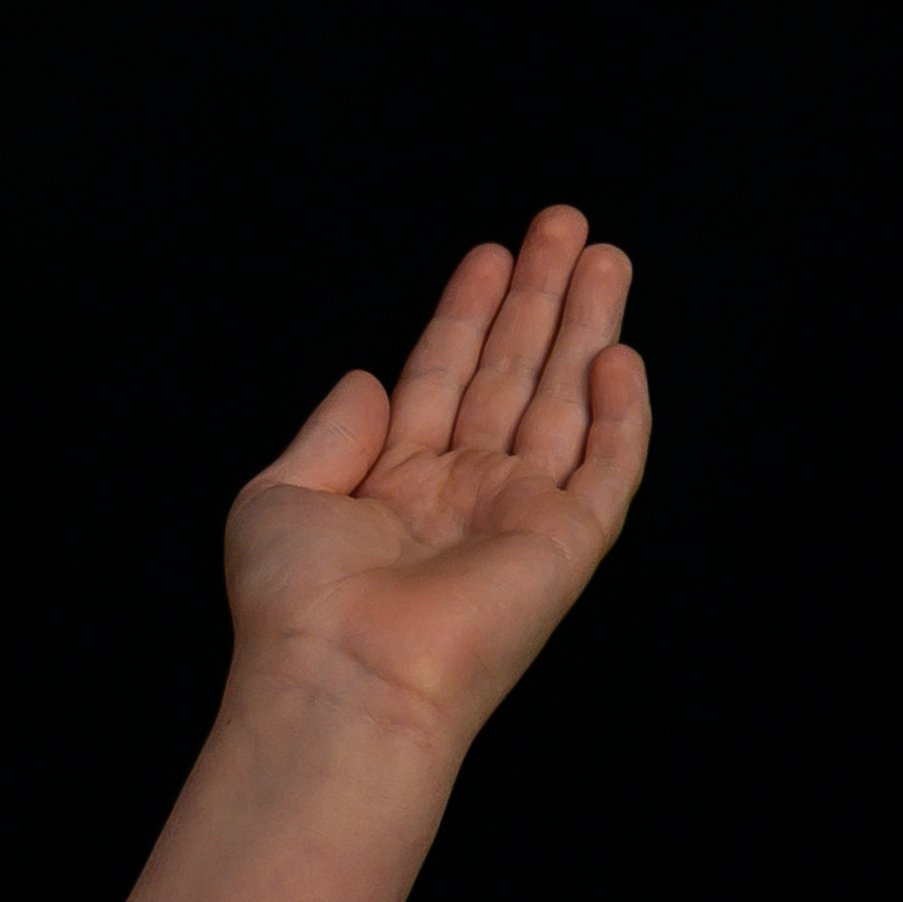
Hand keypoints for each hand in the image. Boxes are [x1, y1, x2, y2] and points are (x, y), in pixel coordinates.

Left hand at [223, 208, 653, 750]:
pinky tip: (619, 356)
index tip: (491, 251)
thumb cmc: (296, 601)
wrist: (340, 676)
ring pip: (564, 401)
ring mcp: (519, 515)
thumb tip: (369, 376)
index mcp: (396, 480)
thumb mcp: (282, 494)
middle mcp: (464, 490)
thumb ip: (332, 431)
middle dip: (542, 297)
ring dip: (586, 327)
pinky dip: (620, 415)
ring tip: (605, 256)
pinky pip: (607, 469)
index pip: (443, 374)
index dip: (467, 311)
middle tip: (567, 224)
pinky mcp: (567, 544)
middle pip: (513, 371)